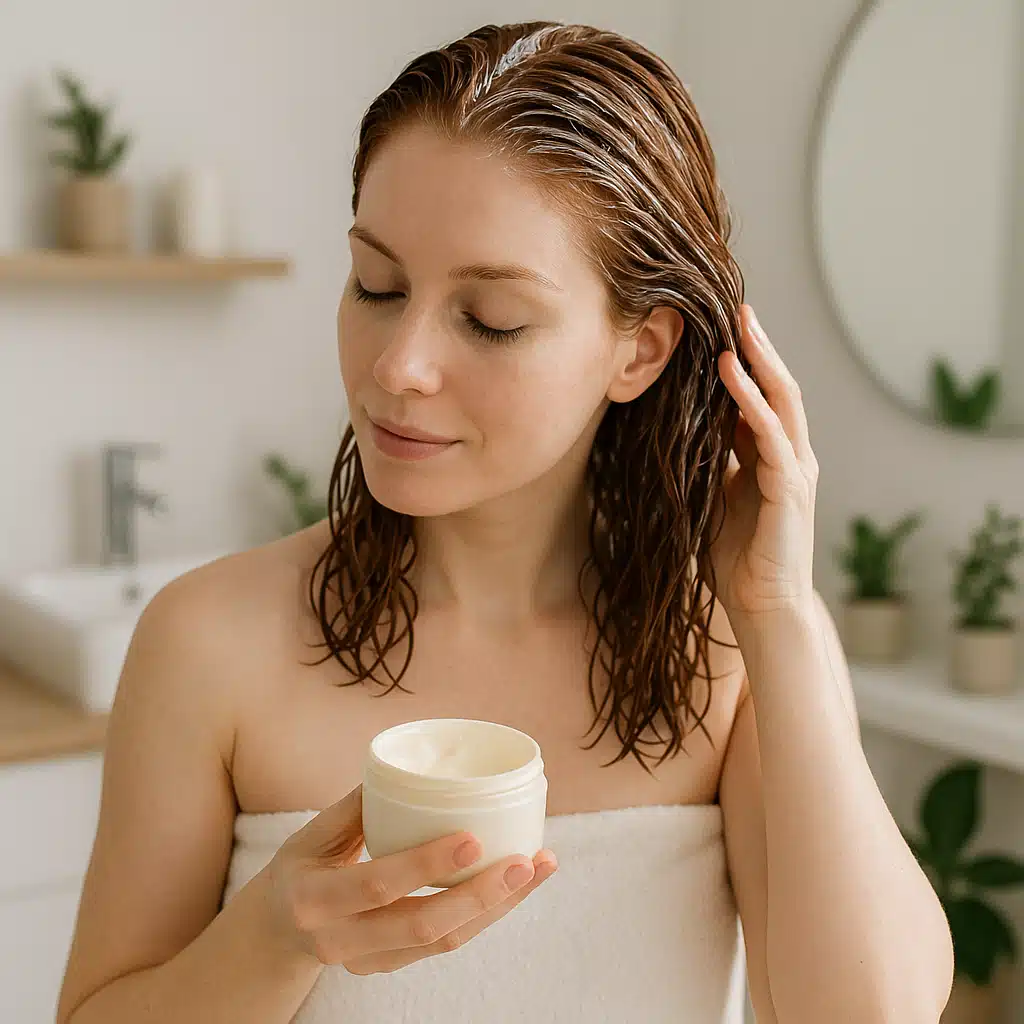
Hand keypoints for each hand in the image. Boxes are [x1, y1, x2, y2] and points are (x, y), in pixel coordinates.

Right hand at [263, 784, 557, 974]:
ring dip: (498, 907)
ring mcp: (368, 962)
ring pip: (444, 942)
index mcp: (316, 900)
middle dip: (482, 895)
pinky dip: (484, 915)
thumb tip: (406, 768)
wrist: (274, 934)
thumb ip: (354, 808)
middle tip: (526, 861)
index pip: (379, 885)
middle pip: (424, 927)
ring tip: (537, 869)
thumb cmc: (298, 869)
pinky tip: (513, 885)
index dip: (427, 864)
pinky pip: (444, 944)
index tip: (473, 836)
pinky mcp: (389, 968)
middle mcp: (342, 940)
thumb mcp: (310, 836)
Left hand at [709, 304, 817, 618]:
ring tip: (741, 325)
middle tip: (738, 308)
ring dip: (760, 361)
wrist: (760, 606)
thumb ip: (709, 465)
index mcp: (771, 459)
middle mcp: (790, 457)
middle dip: (759, 347)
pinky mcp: (791, 488)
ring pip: (783, 401)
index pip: (760, 398)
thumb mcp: (713, 499)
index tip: (720, 329)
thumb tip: (678, 435)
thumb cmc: (735, 558)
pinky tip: (733, 373)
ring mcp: (796, 470)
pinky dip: (752, 401)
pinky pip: (772, 434)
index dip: (745, 363)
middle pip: (778, 388)